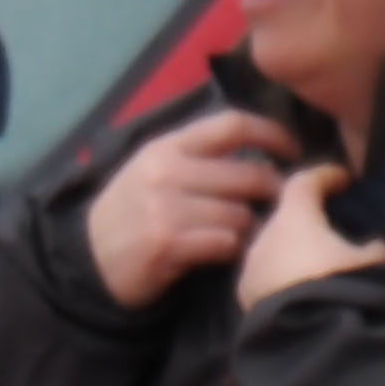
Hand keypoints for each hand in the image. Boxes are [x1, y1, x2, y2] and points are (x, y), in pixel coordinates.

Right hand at [86, 106, 294, 308]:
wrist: (91, 260)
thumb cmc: (132, 213)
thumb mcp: (154, 169)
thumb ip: (197, 156)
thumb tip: (255, 148)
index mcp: (167, 145)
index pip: (231, 125)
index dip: (271, 134)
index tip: (293, 151)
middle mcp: (167, 171)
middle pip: (247, 174)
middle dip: (273, 191)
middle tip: (281, 205)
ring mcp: (166, 207)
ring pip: (241, 214)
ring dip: (254, 228)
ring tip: (252, 235)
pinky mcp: (168, 244)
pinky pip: (226, 244)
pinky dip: (237, 250)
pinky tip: (232, 254)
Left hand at [235, 157, 384, 310]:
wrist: (309, 341)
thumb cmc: (342, 290)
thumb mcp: (374, 267)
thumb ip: (376, 251)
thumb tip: (377, 247)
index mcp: (294, 216)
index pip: (305, 181)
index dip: (326, 176)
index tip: (343, 179)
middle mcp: (264, 234)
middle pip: (285, 217)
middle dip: (306, 221)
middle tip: (329, 229)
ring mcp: (250, 267)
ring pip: (273, 250)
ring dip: (293, 254)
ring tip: (315, 268)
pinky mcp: (246, 299)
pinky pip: (266, 280)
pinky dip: (282, 280)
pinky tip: (298, 293)